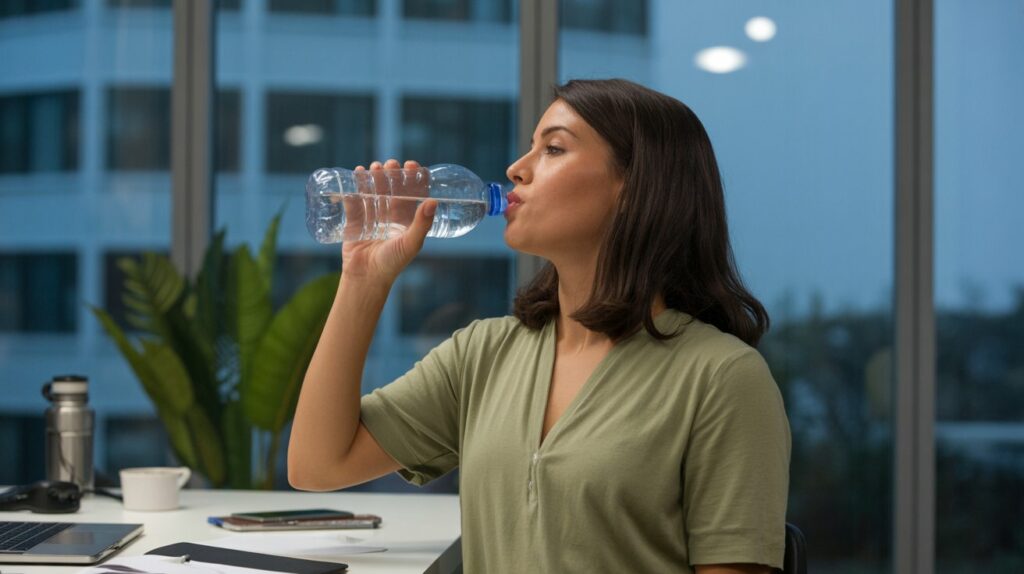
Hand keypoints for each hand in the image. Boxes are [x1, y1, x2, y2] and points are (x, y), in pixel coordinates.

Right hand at [340, 159, 436, 284]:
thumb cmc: (392, 263)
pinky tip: (356, 174)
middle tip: (391, 163)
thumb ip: (422, 223)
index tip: (412, 165)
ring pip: (374, 192)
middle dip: (392, 174)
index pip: (413, 194)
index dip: (413, 178)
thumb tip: (434, 201)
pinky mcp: (355, 221)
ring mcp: (372, 218)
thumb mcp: (410, 243)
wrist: (366, 278)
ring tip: (374, 166)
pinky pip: (355, 200)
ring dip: (375, 177)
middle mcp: (391, 217)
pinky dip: (355, 187)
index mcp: (407, 221)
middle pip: (393, 189)